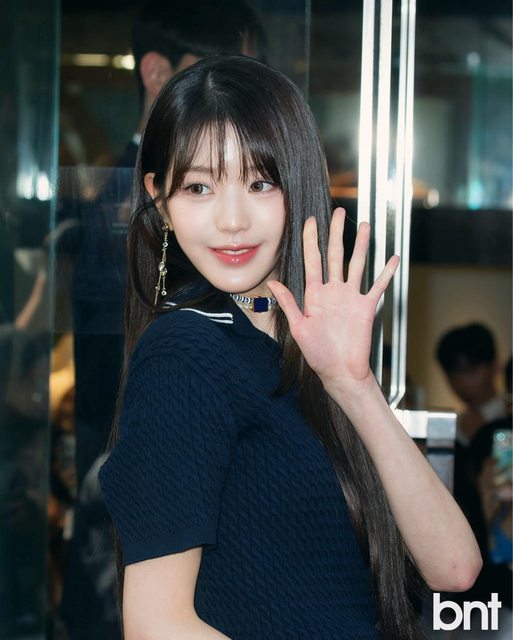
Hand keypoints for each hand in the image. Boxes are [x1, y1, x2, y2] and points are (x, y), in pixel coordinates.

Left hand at [267, 208, 398, 394]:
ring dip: (361, 245)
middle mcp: (333, 291)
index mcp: (314, 294)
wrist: (339, 372)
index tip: (310, 221)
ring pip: (357, 264)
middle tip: (337, 211)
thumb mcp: (298, 328)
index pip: (312, 260)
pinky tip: (392, 257)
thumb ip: (288, 304)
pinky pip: (378, 286)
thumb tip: (273, 283)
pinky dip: (386, 272)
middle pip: (335, 255)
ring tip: (364, 225)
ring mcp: (351, 297)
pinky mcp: (366, 307)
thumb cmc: (317, 354)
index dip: (310, 240)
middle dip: (335, 233)